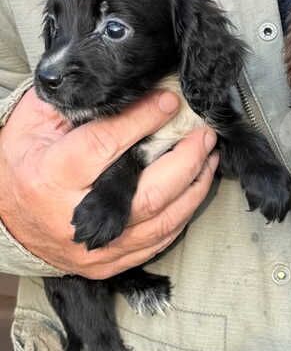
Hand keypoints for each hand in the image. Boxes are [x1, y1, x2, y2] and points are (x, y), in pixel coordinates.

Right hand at [0, 88, 218, 278]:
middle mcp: (77, 217)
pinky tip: (195, 189)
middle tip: (205, 134)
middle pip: (150, 191)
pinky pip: (159, 241)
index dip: (144, 119)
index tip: (170, 101)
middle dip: (187, 159)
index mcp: (53, 176)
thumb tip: (121, 87)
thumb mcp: (32, 125)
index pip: (107, 144)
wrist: (5, 222)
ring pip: (163, 220)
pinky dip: (184, 213)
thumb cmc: (21, 166)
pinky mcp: (110, 263)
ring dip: (195, 186)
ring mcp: (97, 247)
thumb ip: (72, 104)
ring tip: (210, 157)